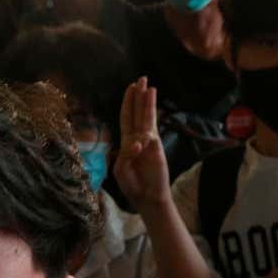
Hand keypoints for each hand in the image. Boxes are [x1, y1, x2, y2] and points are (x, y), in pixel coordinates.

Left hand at [113, 78, 171, 210]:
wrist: (147, 198)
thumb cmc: (132, 185)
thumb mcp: (121, 170)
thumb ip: (125, 155)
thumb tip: (138, 142)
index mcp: (127, 142)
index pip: (127, 117)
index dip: (128, 102)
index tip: (130, 87)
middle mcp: (138, 139)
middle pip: (138, 112)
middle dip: (139, 96)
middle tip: (141, 78)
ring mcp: (149, 142)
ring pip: (147, 118)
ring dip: (148, 103)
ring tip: (150, 87)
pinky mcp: (157, 149)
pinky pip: (149, 136)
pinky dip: (145, 130)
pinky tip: (144, 127)